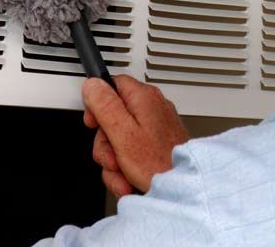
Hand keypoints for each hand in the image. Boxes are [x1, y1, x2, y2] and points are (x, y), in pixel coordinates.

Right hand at [81, 74, 188, 196]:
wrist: (182, 189)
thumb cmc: (158, 163)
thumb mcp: (123, 133)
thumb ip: (105, 106)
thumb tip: (92, 85)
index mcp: (143, 98)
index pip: (111, 86)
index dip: (97, 104)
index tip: (93, 122)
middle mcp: (152, 108)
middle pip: (112, 119)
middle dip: (106, 144)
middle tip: (113, 157)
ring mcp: (155, 128)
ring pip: (119, 141)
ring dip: (115, 163)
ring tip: (124, 173)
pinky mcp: (157, 146)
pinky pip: (131, 154)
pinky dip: (126, 170)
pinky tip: (130, 180)